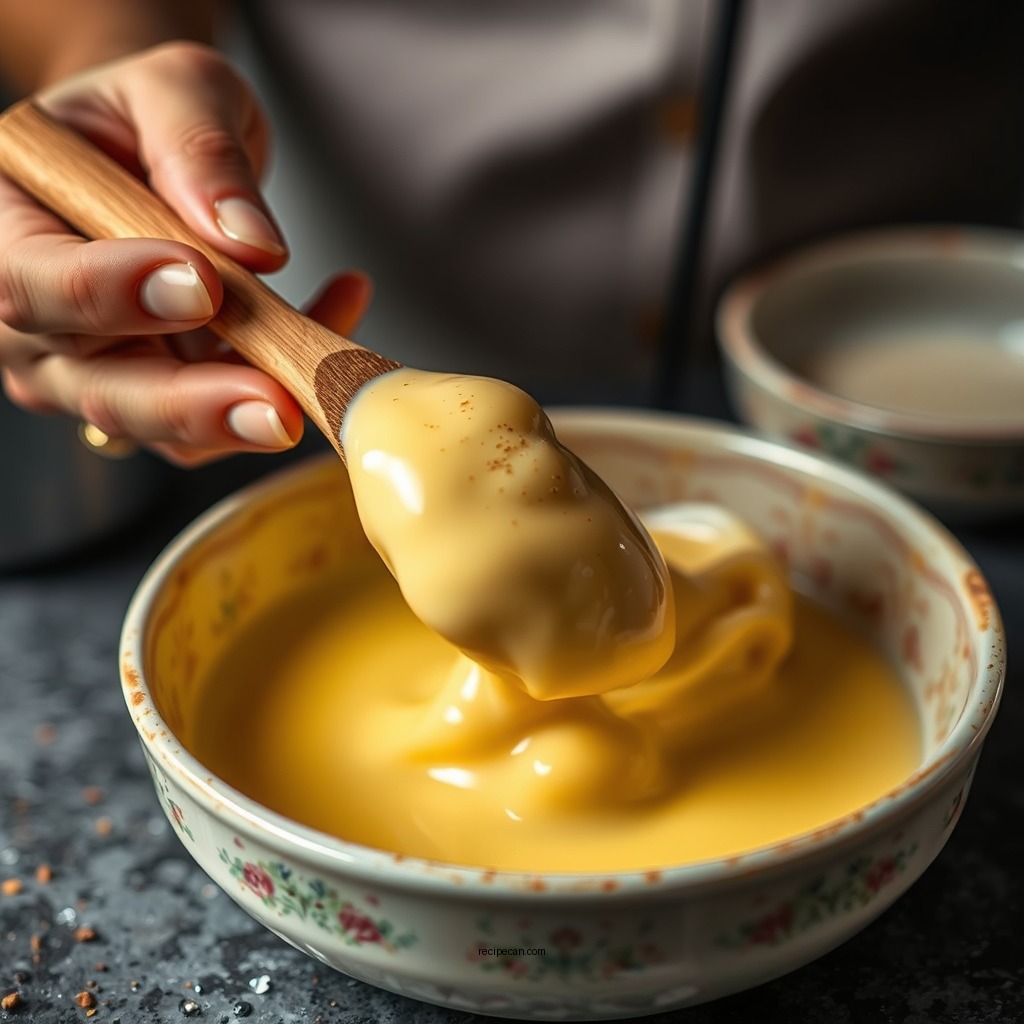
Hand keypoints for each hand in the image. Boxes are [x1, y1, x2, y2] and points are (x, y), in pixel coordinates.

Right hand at [0, 41, 366, 465]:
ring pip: (162, 428)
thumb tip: (251, 244)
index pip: (37, 281)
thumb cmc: (147, 119)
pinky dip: (282, 386)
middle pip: (96, 384)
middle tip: (275, 407)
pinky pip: (218, 421)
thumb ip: (200, 150)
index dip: (115, 294)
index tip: (205, 285)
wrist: (154, 155)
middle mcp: (35, 318)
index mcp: (7, 224)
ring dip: (249, 415)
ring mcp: (93, 370)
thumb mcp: (174, 89)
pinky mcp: (156, 397)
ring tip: (326, 365)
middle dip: (192, 402)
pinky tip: (336, 312)